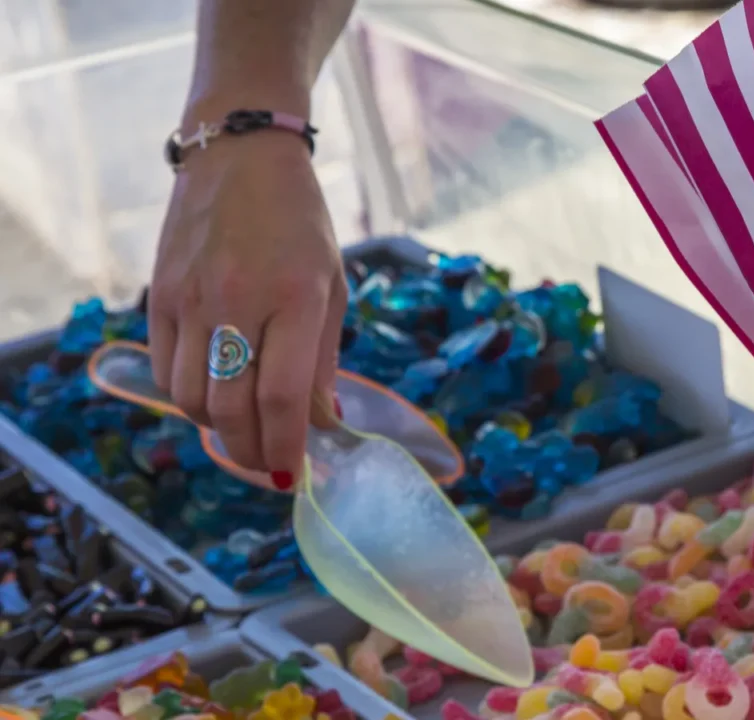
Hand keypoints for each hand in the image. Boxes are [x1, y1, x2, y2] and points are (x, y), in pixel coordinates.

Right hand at [149, 130, 346, 490]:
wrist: (240, 154)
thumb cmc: (299, 222)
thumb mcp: (332, 284)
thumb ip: (324, 359)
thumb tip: (325, 424)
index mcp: (295, 296)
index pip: (282, 395)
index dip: (288, 446)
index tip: (297, 475)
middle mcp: (238, 300)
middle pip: (232, 408)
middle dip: (254, 454)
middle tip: (272, 467)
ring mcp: (191, 299)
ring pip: (192, 399)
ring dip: (219, 433)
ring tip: (246, 436)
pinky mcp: (159, 296)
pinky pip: (165, 371)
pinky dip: (189, 401)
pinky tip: (214, 401)